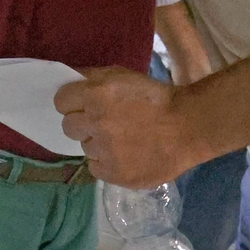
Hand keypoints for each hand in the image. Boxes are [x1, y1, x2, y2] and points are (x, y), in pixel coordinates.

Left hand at [55, 67, 209, 187]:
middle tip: (103, 123)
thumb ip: (91, 77)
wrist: (188, 127)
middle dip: (82, 124)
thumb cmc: (154, 97)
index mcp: (95, 95)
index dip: (72, 102)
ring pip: (85, 148)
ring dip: (98, 143)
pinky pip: (96, 168)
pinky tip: (126, 155)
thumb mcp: (122, 75)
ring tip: (122, 139)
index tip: (84, 104)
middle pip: (68, 127)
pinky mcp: (114, 174)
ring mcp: (105, 152)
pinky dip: (107, 162)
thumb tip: (68, 82)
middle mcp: (95, 124)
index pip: (60, 101)